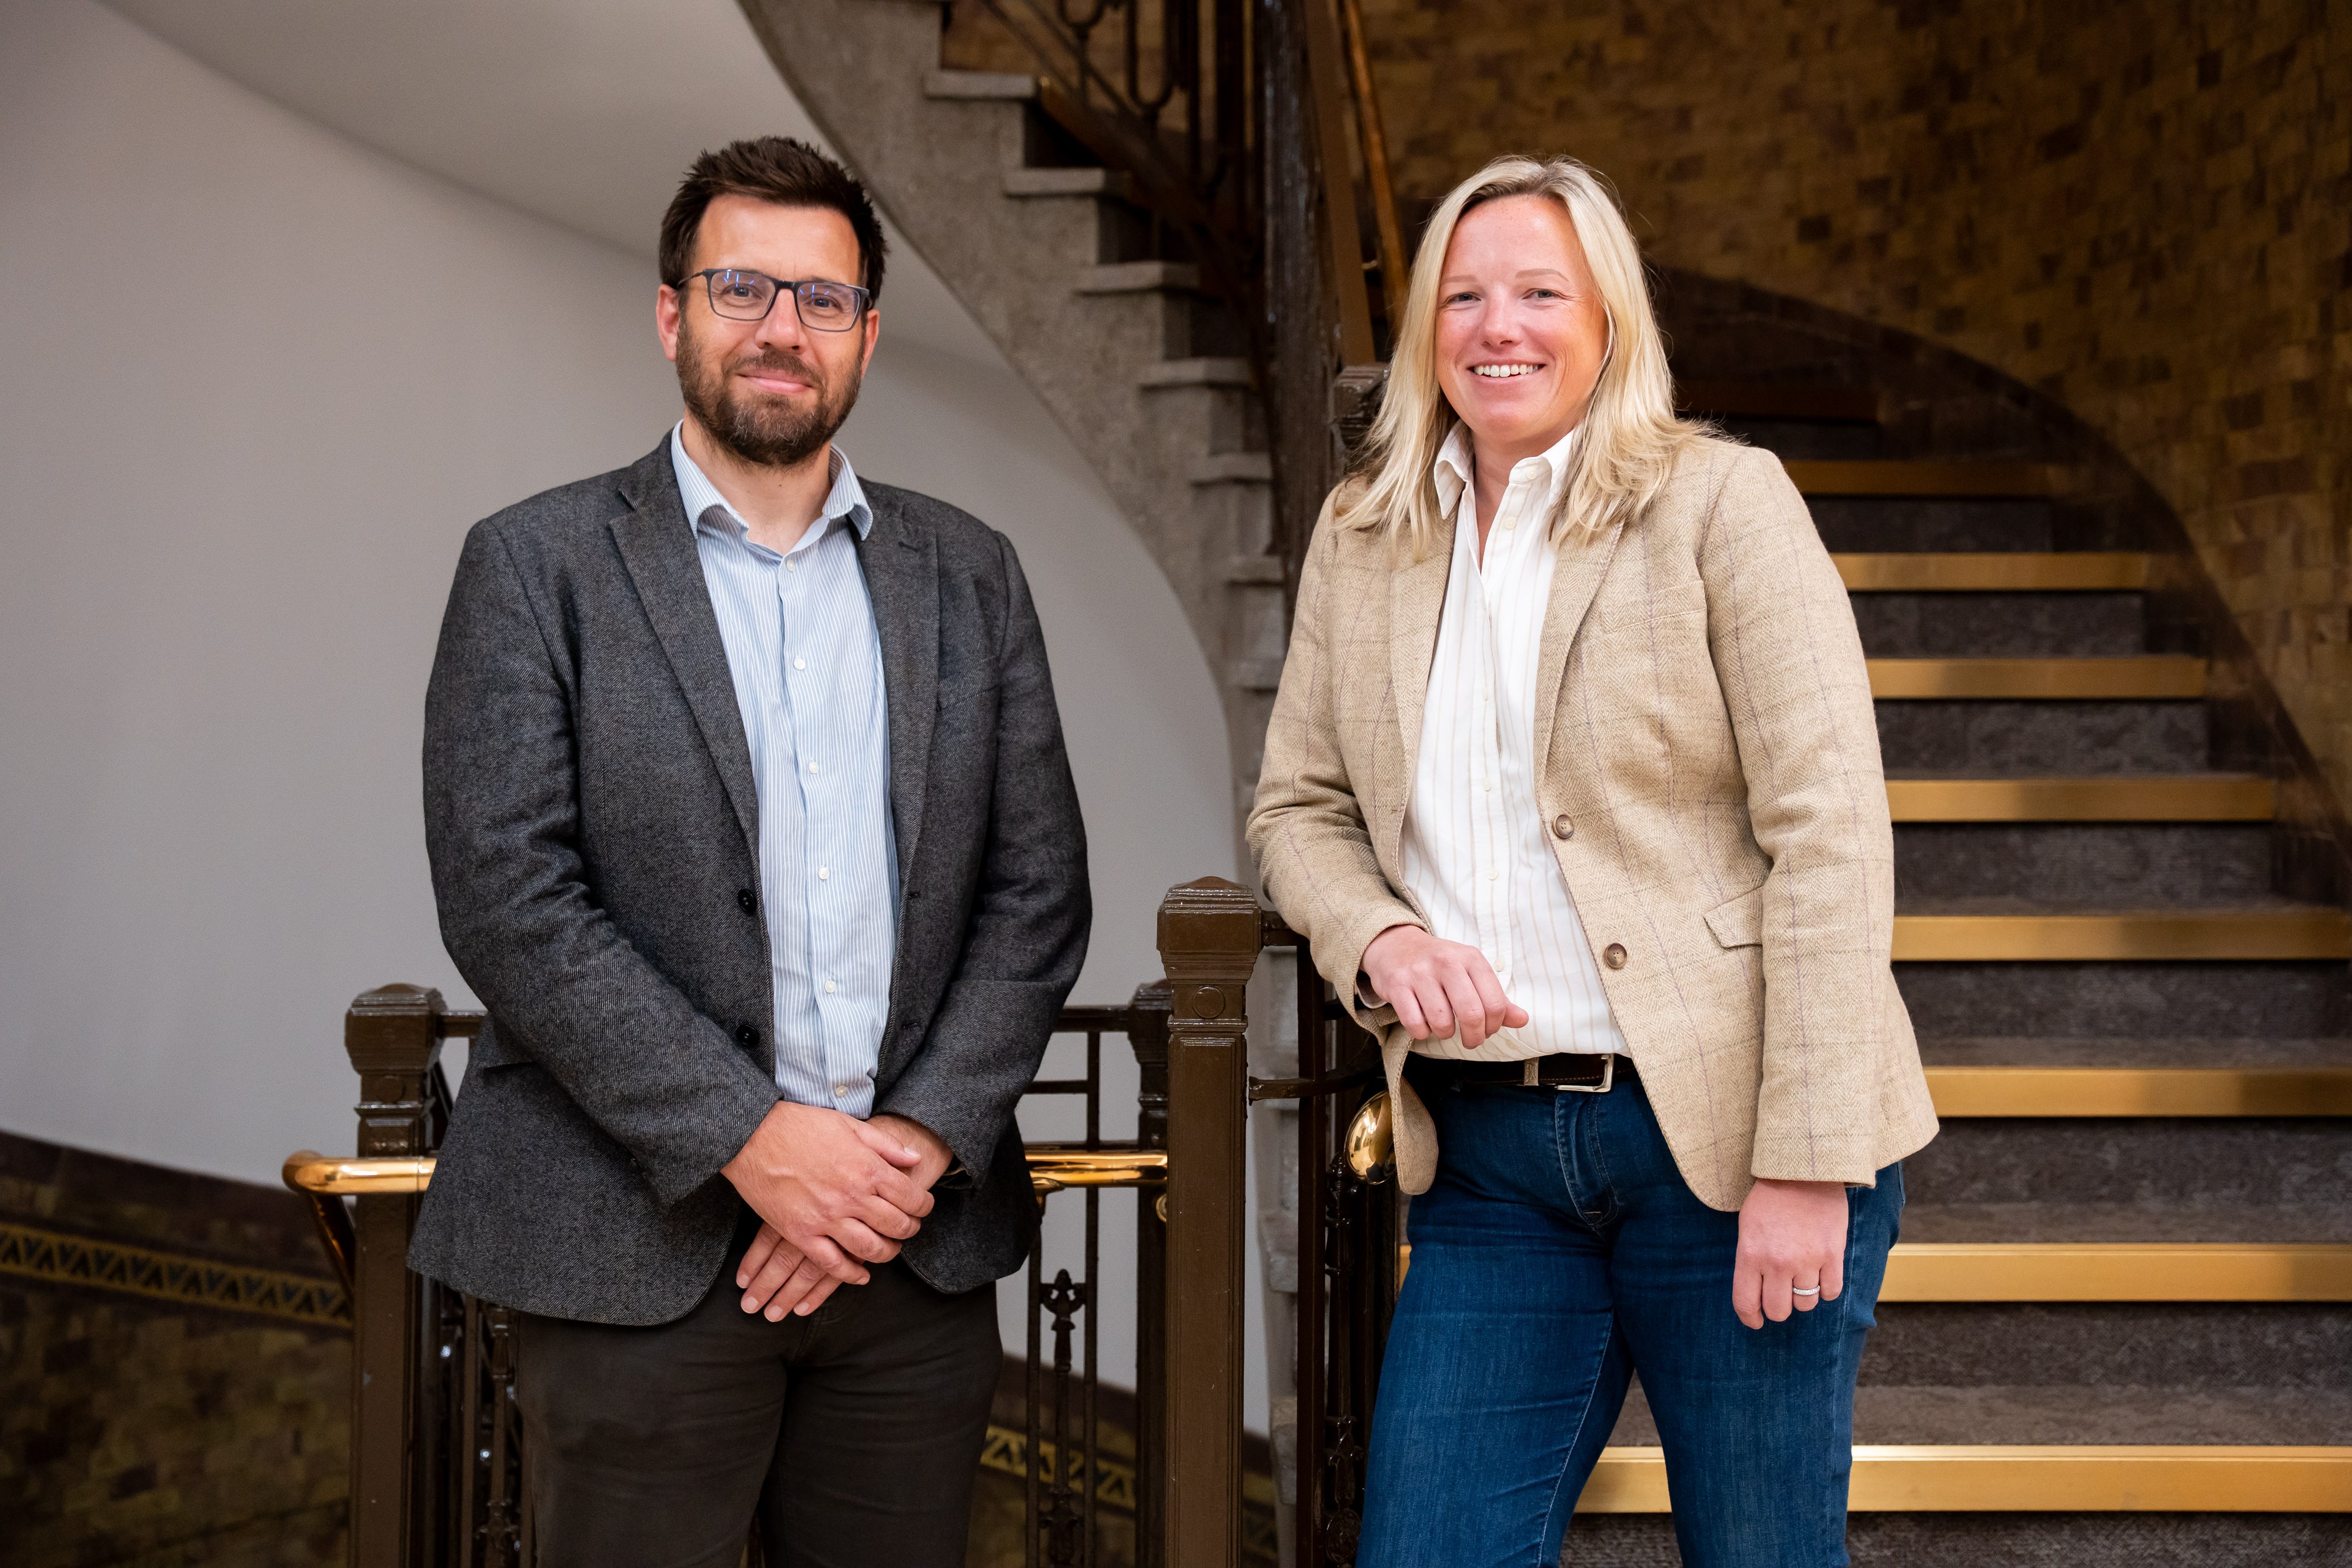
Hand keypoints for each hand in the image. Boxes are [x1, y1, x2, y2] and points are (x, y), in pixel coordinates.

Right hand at [735, 1113, 954, 1319]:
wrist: (753, 1135)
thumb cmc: (801, 1125)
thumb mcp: (850, 1126)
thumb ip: (886, 1145)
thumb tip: (915, 1159)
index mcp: (868, 1168)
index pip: (911, 1197)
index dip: (923, 1206)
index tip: (923, 1208)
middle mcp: (852, 1197)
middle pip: (896, 1226)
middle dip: (909, 1231)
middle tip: (909, 1229)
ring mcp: (826, 1218)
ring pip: (869, 1249)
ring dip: (886, 1254)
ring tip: (889, 1250)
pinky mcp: (801, 1233)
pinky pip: (832, 1264)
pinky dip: (850, 1274)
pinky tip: (860, 1274)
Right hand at [1360, 925, 1527, 1049]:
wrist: (1395, 945)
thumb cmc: (1439, 965)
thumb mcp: (1471, 973)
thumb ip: (1497, 998)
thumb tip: (1522, 1020)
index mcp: (1470, 958)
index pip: (1495, 1003)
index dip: (1495, 1025)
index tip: (1487, 1030)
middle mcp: (1446, 962)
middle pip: (1471, 1014)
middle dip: (1474, 1037)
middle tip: (1471, 1040)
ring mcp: (1420, 973)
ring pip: (1442, 1022)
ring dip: (1445, 1034)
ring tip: (1444, 1028)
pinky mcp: (1397, 985)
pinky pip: (1415, 1024)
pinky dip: (1422, 1032)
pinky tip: (1423, 1024)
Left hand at [1732, 1177, 1846, 1328]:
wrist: (1803, 1170)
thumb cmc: (1770, 1198)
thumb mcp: (1747, 1227)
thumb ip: (1750, 1260)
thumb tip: (1756, 1293)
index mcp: (1751, 1254)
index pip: (1746, 1302)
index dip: (1750, 1318)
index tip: (1756, 1321)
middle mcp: (1778, 1262)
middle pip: (1779, 1310)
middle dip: (1779, 1308)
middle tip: (1781, 1296)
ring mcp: (1807, 1260)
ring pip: (1806, 1303)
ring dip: (1803, 1296)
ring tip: (1801, 1278)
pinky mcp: (1833, 1254)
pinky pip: (1831, 1292)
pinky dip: (1826, 1290)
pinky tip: (1821, 1276)